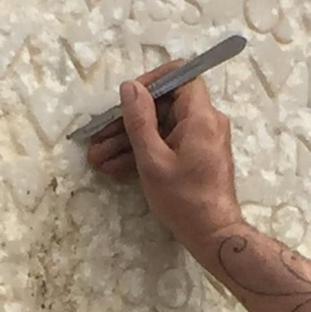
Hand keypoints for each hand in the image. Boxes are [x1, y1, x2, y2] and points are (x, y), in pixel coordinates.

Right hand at [85, 64, 242, 255]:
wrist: (213, 235)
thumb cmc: (184, 199)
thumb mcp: (153, 160)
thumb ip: (139, 120)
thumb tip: (130, 86)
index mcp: (200, 116)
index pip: (180, 76)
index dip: (151, 82)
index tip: (127, 99)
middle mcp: (205, 122)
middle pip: (163, 105)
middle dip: (128, 120)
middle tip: (98, 136)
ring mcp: (200, 140)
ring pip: (160, 128)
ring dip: (128, 141)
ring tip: (97, 157)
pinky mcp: (195, 156)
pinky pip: (167, 144)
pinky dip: (144, 153)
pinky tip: (113, 167)